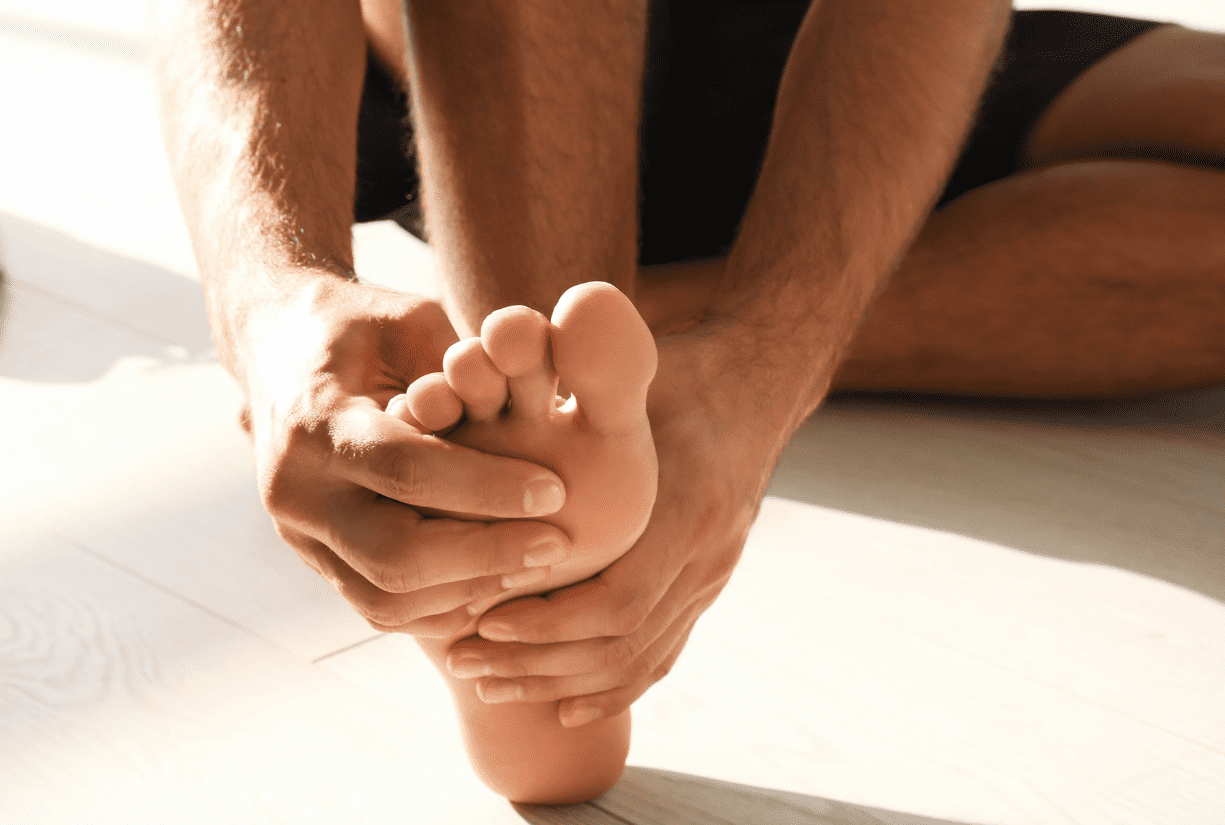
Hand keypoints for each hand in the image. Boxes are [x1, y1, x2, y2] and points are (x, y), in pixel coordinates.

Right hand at [242, 275, 575, 637]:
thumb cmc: (362, 327)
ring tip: (535, 563)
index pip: (407, 469)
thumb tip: (534, 410)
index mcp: (316, 419)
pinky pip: (380, 609)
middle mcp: (296, 489)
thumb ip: (463, 367)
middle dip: (486, 554)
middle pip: (394, 554)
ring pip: (386, 600)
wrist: (277, 347)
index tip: (556, 490)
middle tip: (557, 542)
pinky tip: (498, 580)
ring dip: (471, 590)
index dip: (488, 486)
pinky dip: (443, 607)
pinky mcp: (315, 560)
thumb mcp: (410, 320)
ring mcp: (298, 534)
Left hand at [444, 322, 785, 724]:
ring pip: (640, 661)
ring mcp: (711, 576)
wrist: (754, 387)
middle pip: (623, 644)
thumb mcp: (630, 379)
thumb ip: (576, 399)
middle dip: (537, 663)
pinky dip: (612, 689)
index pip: (619, 599)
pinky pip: (663, 656)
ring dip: (560, 682)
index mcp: (687, 508)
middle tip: (463, 662)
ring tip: (489, 684)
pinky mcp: (706, 587)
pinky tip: (562, 706)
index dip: (547, 622)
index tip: (482, 619)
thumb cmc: (677, 376)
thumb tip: (491, 384)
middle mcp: (706, 554)